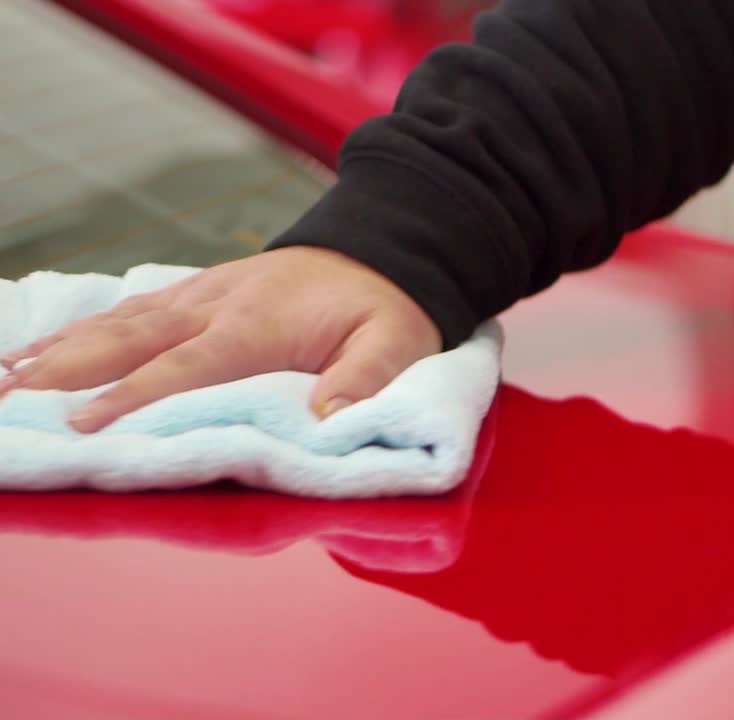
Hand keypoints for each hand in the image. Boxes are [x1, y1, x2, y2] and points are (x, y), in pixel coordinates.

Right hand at [0, 247, 441, 432]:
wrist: (386, 245)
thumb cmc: (389, 307)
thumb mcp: (397, 344)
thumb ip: (365, 381)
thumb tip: (326, 421)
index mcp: (259, 325)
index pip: (186, 367)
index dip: (134, 397)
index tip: (83, 426)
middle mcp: (218, 304)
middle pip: (131, 339)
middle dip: (67, 371)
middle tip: (10, 400)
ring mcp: (203, 292)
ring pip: (120, 320)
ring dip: (60, 348)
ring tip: (6, 376)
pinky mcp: (200, 289)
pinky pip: (133, 305)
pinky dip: (85, 325)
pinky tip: (47, 342)